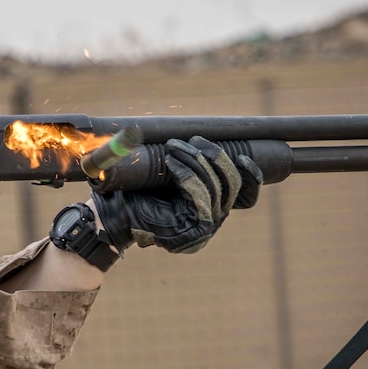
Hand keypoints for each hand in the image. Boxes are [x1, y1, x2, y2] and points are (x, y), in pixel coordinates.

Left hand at [91, 136, 262, 253]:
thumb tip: (205, 140)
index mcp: (212, 208)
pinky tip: (171, 163)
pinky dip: (187, 175)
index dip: (252, 174)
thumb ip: (190, 164)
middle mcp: (213, 220)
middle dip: (215, 157)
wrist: (115, 216)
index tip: (243, 154)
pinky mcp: (194, 229)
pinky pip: (200, 196)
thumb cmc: (138, 195)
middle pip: (234, 185)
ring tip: (174, 147)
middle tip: (194, 140)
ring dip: (195, 161)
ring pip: (215, 187)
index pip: (247, 195)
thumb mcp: (169, 175)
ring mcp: (206, 228)